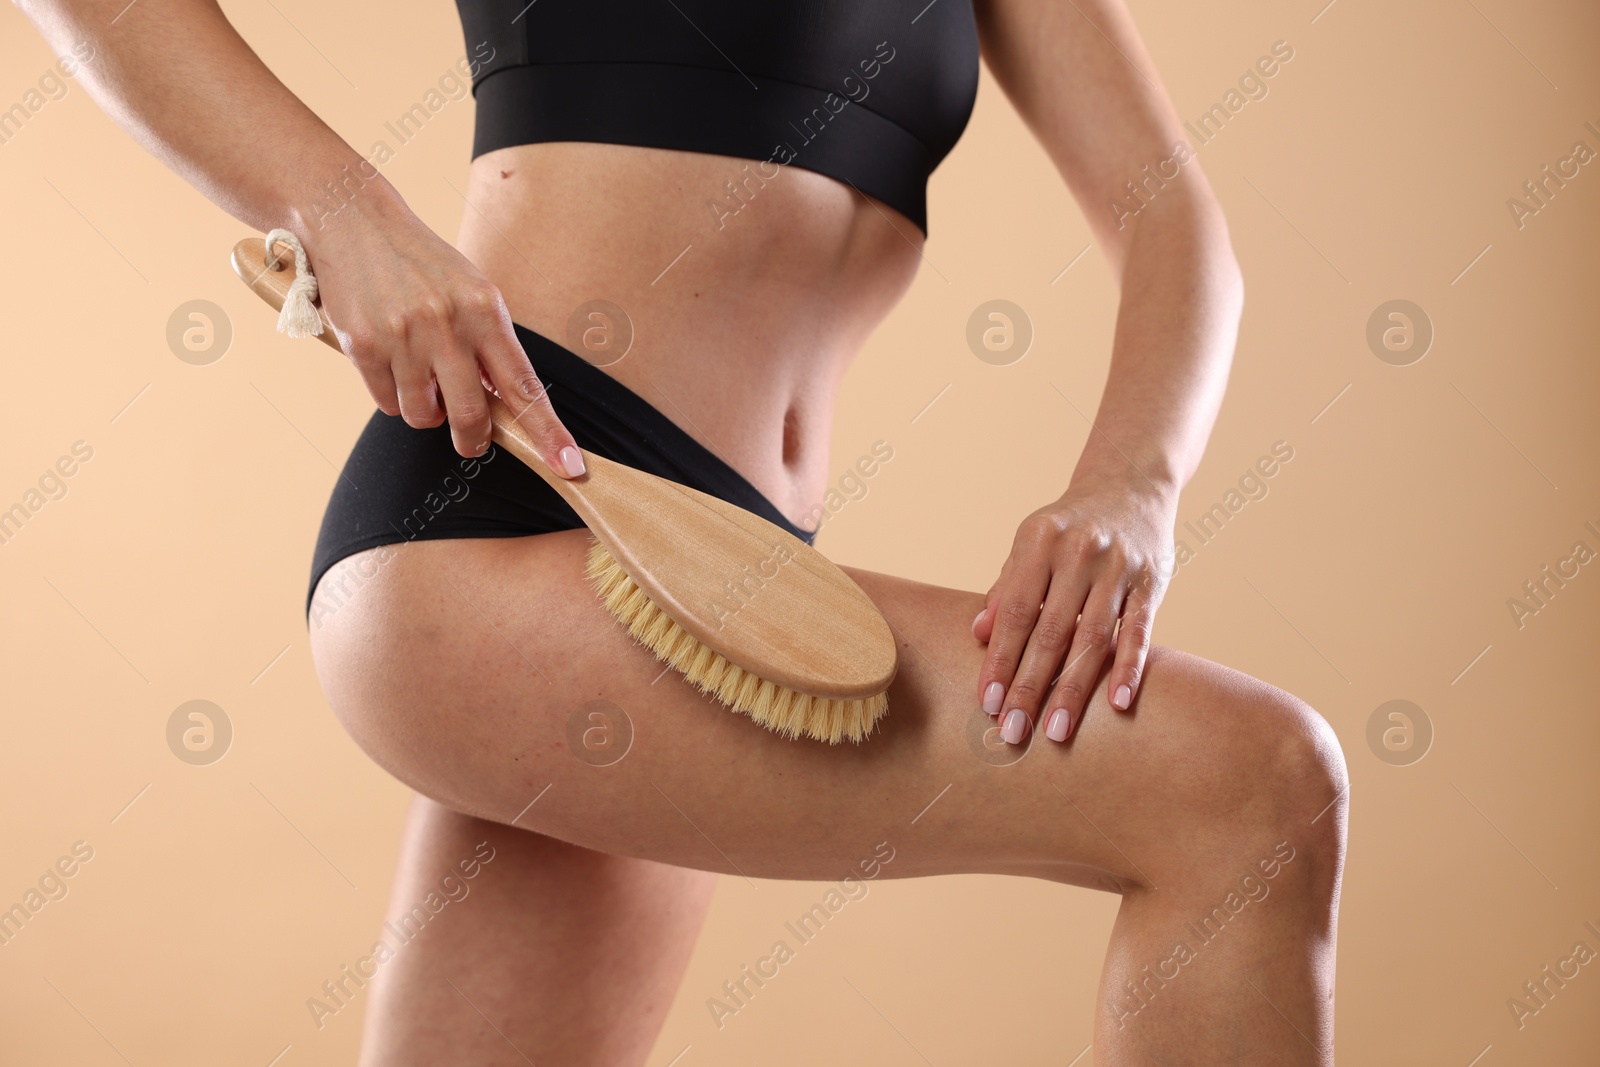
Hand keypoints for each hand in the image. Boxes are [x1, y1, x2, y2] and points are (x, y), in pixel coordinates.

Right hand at [297, 187, 584, 472]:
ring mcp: (402, 336)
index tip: (570, 466)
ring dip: (424, 409)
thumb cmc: (423, 264)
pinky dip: (391, 393)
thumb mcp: (472, 292)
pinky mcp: (362, 345)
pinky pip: (386, 401)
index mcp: (485, 310)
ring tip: (418, 372)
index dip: (548, 432)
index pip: (524, 386)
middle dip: (473, 439)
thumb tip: (506, 408)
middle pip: (471, 417)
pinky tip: (388, 358)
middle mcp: (446, 324)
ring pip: (422, 416)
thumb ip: (491, 347)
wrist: (353, 220)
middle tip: (471, 442)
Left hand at [973, 473, 1175, 744]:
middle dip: (1029, 686)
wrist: (1129, 485)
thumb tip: (979, 634)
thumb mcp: (1030, 544)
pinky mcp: (1153, 580)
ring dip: (1073, 689)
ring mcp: (1119, 566)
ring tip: (1056, 730)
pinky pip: (1140, 630)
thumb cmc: (1068, 527)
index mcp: (1039, 540)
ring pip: (1092, 638)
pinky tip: (1118, 703)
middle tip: (1014, 731)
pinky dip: (1129, 667)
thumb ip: (1006, 587)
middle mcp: (1078, 551)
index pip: (1015, 612)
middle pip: (1050, 632)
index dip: (1000, 659)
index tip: (987, 701)